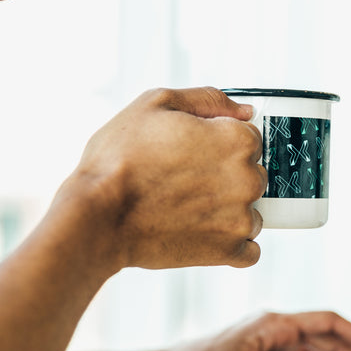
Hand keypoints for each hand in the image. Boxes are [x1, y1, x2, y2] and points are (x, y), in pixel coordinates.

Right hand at [66, 87, 266, 269]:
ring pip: (251, 212)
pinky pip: (249, 250)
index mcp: (236, 140)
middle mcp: (247, 178)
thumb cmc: (119, 159)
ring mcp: (240, 217)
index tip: (193, 152)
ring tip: (186, 209)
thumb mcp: (155, 104)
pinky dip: (230, 244)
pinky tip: (201, 234)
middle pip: (253, 175)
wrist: (98, 215)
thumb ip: (208, 100)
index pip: (250, 138)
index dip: (219, 143)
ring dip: (229, 212)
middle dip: (226, 177)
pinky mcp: (228, 251)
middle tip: (184, 181)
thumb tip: (244, 110)